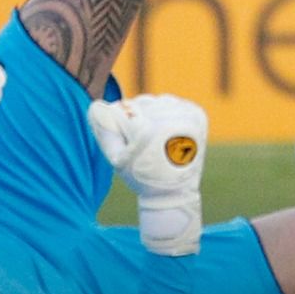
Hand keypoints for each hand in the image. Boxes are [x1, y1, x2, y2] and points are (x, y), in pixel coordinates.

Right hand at [87, 95, 207, 255]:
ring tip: (155, 136)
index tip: (128, 142)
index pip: (122, 109)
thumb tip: (97, 105)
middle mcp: (172, 120)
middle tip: (143, 141)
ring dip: (152, 113)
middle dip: (136, 118)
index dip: (119, 125)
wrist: (173, 192)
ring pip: (158, 101)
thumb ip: (104, 131)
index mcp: (150, 131)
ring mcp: (188, 115)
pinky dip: (168, 113)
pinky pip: (174, 103)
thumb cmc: (140, 176)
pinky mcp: (197, 114)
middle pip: (142, 103)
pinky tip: (167, 131)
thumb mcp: (117, 159)